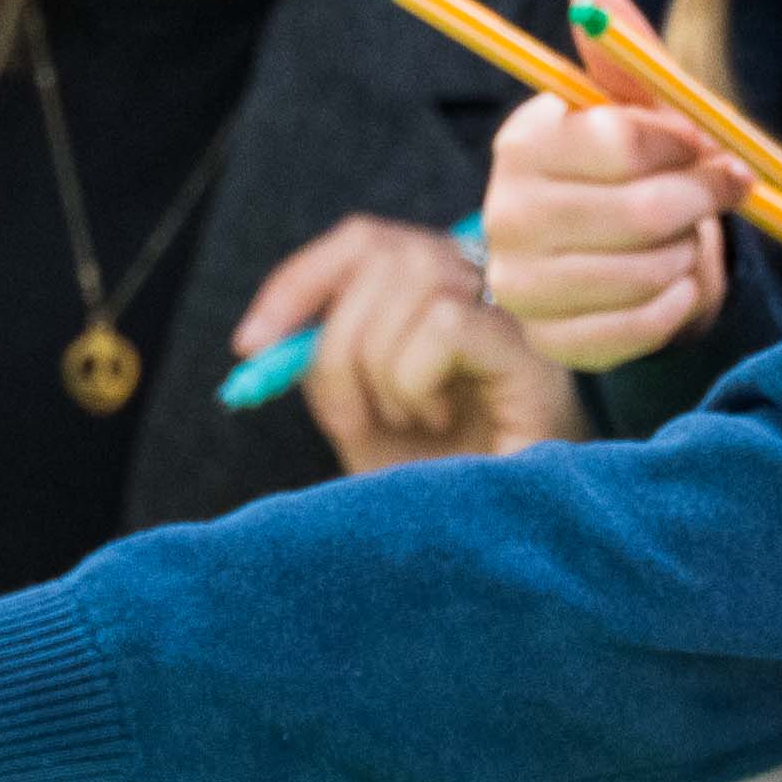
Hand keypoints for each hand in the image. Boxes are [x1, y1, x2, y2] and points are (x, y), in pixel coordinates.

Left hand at [239, 212, 571, 472]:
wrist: (498, 542)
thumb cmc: (440, 480)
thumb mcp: (361, 416)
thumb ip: (320, 365)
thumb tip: (263, 340)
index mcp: (438, 290)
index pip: (362, 240)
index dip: (298, 280)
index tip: (250, 345)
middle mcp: (479, 287)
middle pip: (381, 252)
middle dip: (336, 343)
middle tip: (352, 417)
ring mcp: (511, 313)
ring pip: (412, 279)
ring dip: (381, 366)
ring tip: (409, 419)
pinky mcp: (531, 351)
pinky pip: (445, 323)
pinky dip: (415, 377)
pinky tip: (438, 419)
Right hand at [478, 0, 748, 368]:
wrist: (619, 255)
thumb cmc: (633, 169)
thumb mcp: (636, 108)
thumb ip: (623, 53)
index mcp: (524, 145)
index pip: (616, 141)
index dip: (681, 144)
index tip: (706, 144)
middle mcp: (505, 215)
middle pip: (639, 213)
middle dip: (701, 201)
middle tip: (725, 190)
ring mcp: (521, 285)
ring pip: (647, 273)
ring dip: (689, 254)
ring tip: (687, 238)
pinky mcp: (550, 342)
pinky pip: (642, 327)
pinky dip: (677, 304)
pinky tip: (674, 282)